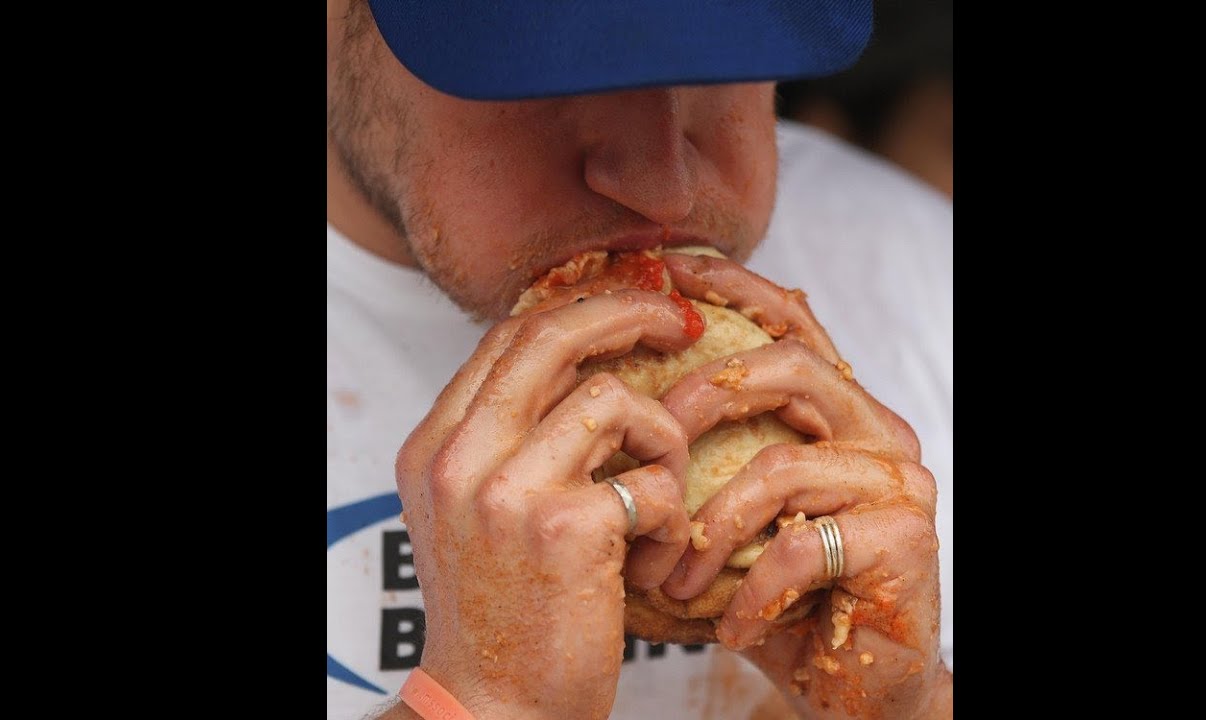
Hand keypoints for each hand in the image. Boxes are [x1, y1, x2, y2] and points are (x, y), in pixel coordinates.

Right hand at [393, 290, 698, 719]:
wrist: (492, 709)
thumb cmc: (501, 613)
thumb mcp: (472, 514)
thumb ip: (506, 441)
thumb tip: (579, 367)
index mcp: (435, 446)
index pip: (507, 336)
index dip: (580, 308)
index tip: (632, 309)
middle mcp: (459, 457)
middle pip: (552, 336)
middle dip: (630, 313)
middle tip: (681, 321)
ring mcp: (506, 490)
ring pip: (612, 398)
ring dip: (661, 438)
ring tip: (660, 492)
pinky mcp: (564, 528)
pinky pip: (651, 477)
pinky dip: (671, 511)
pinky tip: (656, 555)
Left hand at [639, 254, 949, 718]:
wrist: (855, 686)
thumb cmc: (777, 597)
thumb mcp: (724, 519)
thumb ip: (693, 460)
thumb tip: (594, 410)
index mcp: (834, 411)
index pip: (791, 324)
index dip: (736, 289)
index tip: (671, 271)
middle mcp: (875, 430)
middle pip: (790, 368)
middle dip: (701, 400)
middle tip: (649, 452)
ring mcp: (898, 482)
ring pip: (784, 464)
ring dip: (708, 528)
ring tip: (672, 582)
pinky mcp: (906, 540)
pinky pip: (803, 545)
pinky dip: (750, 591)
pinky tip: (731, 627)